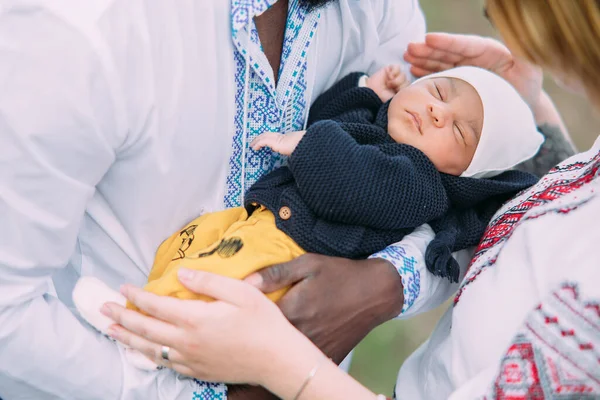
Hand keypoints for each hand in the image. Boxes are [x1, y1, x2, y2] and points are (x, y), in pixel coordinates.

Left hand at [100, 269, 315, 386]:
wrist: (278, 359)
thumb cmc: (263, 323)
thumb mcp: (241, 292)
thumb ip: (207, 282)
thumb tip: (179, 275)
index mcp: (196, 319)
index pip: (156, 306)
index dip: (137, 296)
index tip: (123, 288)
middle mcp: (187, 342)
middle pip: (145, 329)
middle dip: (121, 318)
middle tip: (103, 309)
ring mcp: (191, 360)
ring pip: (150, 349)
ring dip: (127, 338)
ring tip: (111, 330)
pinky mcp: (197, 371)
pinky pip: (164, 364)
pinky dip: (147, 356)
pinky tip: (142, 351)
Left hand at [244, 254, 402, 362]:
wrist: (375, 292)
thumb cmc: (339, 274)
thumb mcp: (307, 264)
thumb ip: (275, 274)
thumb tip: (245, 283)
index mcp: (292, 312)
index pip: (254, 321)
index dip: (241, 317)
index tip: (231, 312)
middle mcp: (301, 336)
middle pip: (266, 341)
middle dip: (254, 333)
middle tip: (241, 326)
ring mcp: (315, 350)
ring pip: (282, 354)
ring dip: (271, 346)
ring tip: (261, 336)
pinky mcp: (326, 356)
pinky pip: (301, 361)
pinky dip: (291, 355)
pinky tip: (285, 346)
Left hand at [251, 130, 305, 155]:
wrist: (306, 145)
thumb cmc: (305, 149)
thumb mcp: (298, 153)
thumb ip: (294, 155)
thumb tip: (296, 164)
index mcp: (287, 138)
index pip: (275, 136)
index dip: (268, 138)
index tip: (264, 143)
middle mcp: (282, 136)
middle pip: (268, 134)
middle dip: (260, 138)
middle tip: (254, 143)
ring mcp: (278, 138)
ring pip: (264, 136)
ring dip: (257, 140)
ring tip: (252, 145)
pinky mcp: (275, 141)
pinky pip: (263, 141)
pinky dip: (258, 144)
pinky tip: (254, 148)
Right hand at [365, 65, 408, 101]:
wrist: (371, 94)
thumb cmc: (382, 99)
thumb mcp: (396, 99)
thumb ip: (404, 93)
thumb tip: (413, 89)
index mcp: (401, 92)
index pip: (411, 88)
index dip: (405, 90)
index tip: (397, 95)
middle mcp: (399, 84)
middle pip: (408, 81)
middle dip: (401, 86)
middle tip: (392, 90)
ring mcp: (394, 76)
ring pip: (404, 75)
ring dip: (397, 81)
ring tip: (389, 85)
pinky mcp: (389, 70)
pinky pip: (397, 67)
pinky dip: (395, 72)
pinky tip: (390, 77)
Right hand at [404, 32, 542, 110]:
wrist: (520, 109)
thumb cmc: (526, 90)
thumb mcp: (529, 70)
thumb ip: (522, 54)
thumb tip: (514, 41)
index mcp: (489, 52)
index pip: (465, 44)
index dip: (447, 42)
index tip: (429, 38)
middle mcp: (473, 59)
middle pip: (448, 51)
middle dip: (429, 49)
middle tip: (410, 47)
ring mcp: (464, 70)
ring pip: (440, 61)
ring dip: (423, 58)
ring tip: (407, 56)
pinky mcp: (457, 82)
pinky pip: (439, 75)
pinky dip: (426, 72)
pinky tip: (413, 69)